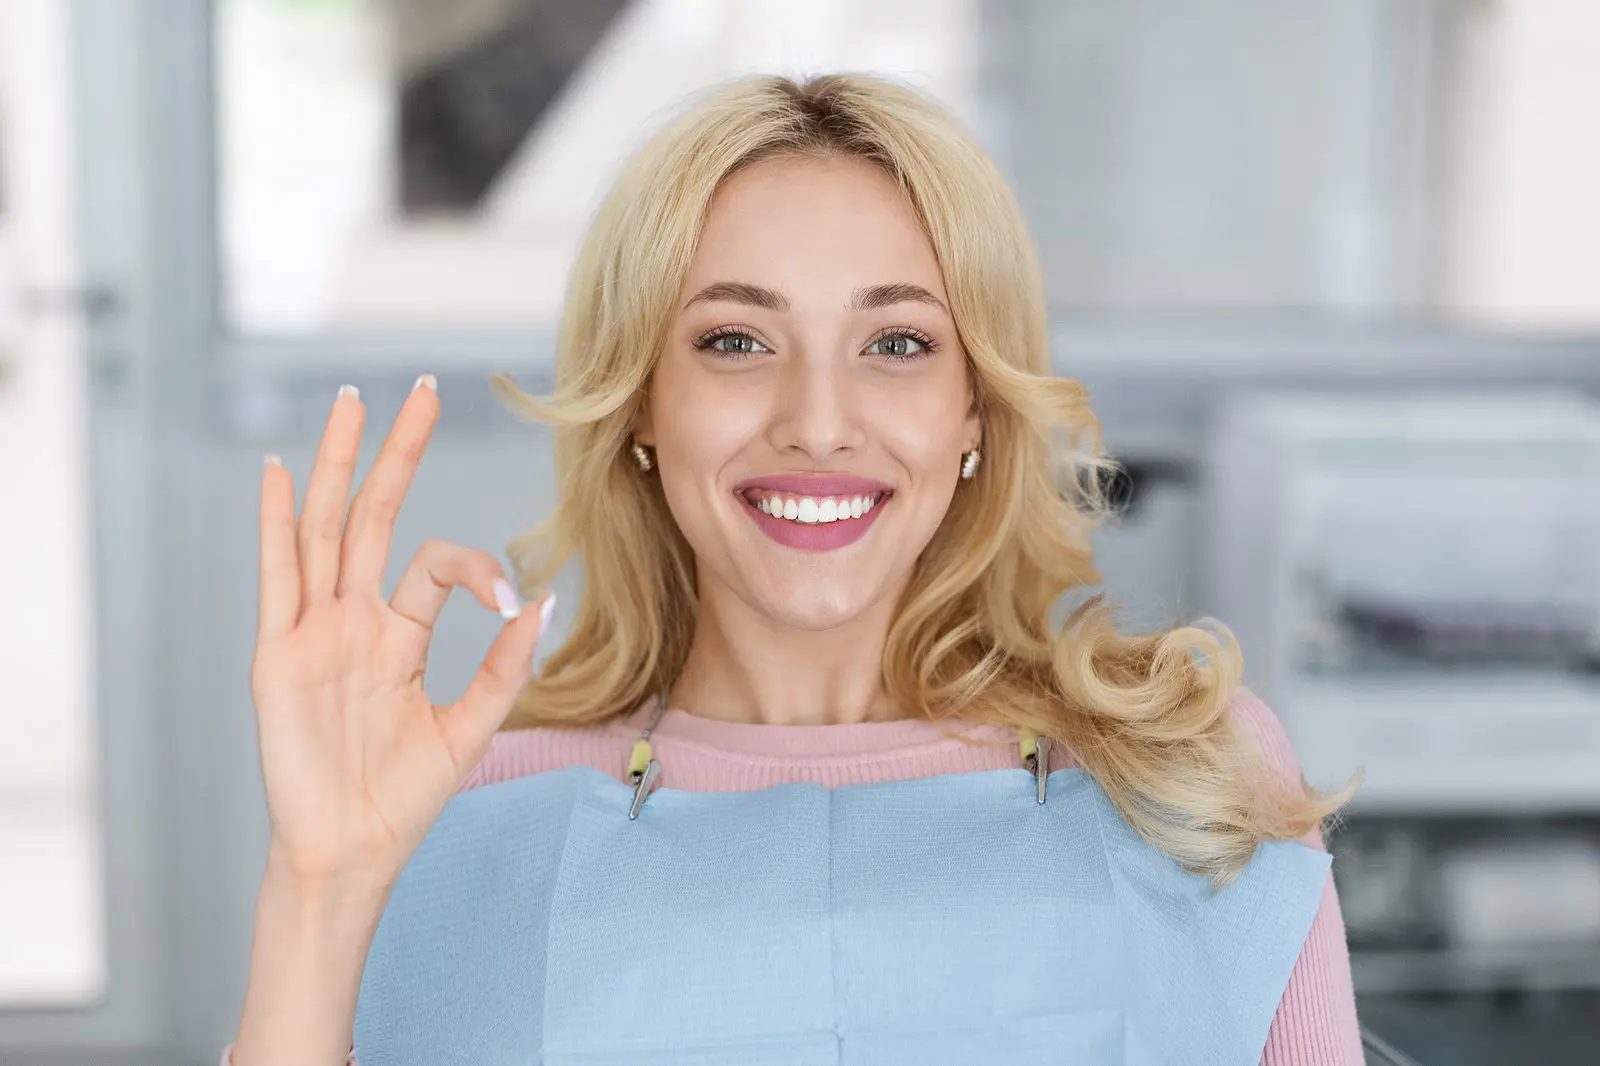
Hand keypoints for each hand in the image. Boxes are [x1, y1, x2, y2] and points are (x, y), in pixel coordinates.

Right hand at [250, 376, 550, 887]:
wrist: (351, 851)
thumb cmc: (403, 796)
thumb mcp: (470, 728)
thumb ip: (504, 667)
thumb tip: (544, 600)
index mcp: (398, 633)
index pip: (436, 564)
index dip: (478, 567)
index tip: (510, 601)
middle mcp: (353, 619)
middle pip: (374, 516)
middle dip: (397, 452)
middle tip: (420, 388)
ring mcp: (313, 632)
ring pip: (325, 529)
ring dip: (339, 465)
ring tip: (351, 402)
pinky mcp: (279, 656)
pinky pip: (276, 580)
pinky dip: (274, 526)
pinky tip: (277, 474)